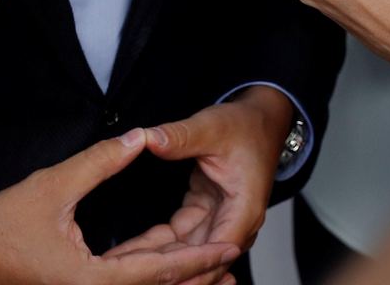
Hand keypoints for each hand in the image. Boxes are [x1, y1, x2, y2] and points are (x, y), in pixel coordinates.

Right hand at [0, 131, 241, 283]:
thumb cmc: (0, 225)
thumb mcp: (54, 185)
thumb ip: (102, 161)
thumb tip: (141, 137)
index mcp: (90, 281)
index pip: (158, 270)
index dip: (198, 258)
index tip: (230, 245)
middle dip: (199, 274)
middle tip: (234, 259)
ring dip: (180, 278)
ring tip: (216, 266)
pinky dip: (151, 275)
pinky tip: (171, 264)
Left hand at [109, 88, 294, 282]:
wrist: (260, 119)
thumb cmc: (246, 126)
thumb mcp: (211, 127)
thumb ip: (180, 136)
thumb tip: (149, 139)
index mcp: (244, 207)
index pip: (218, 249)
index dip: (191, 265)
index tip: (162, 273)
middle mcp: (236, 220)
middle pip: (204, 259)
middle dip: (172, 269)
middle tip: (134, 273)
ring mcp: (222, 219)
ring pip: (190, 251)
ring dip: (163, 259)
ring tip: (129, 264)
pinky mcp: (207, 213)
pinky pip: (183, 236)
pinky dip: (162, 243)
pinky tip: (136, 250)